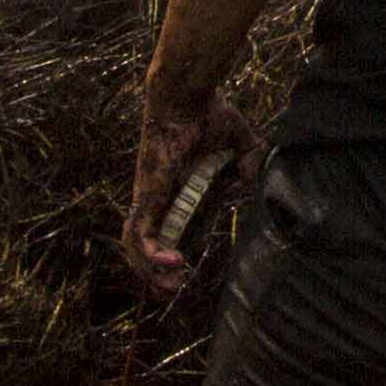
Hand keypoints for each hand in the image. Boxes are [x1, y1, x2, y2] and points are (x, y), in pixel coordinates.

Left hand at [124, 88, 249, 298]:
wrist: (186, 96)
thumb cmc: (208, 112)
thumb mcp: (239, 141)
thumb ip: (249, 160)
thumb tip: (251, 182)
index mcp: (174, 188)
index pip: (162, 229)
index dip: (166, 252)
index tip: (184, 269)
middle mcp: (156, 196)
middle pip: (142, 245)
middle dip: (153, 273)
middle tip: (173, 288)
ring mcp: (147, 197)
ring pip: (134, 246)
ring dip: (149, 271)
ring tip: (171, 284)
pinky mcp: (145, 195)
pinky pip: (138, 234)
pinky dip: (149, 253)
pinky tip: (172, 262)